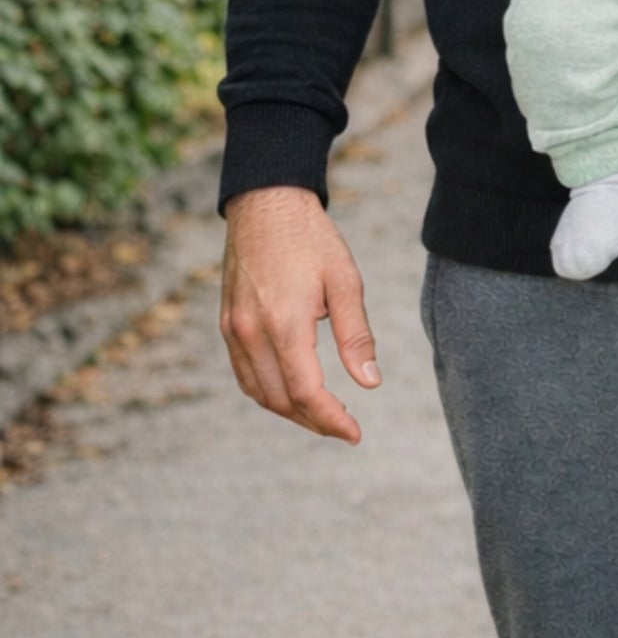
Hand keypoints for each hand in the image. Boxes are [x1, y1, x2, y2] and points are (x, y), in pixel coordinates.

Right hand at [220, 187, 379, 444]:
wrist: (266, 203)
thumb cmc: (312, 239)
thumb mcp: (345, 281)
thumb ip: (356, 335)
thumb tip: (370, 382)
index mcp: (284, 324)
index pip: (305, 392)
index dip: (331, 419)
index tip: (355, 434)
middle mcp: (250, 334)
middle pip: (280, 400)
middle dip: (313, 421)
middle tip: (345, 428)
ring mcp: (232, 331)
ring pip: (258, 392)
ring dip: (289, 411)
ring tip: (322, 416)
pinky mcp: (226, 324)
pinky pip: (244, 374)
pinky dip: (267, 392)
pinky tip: (290, 392)